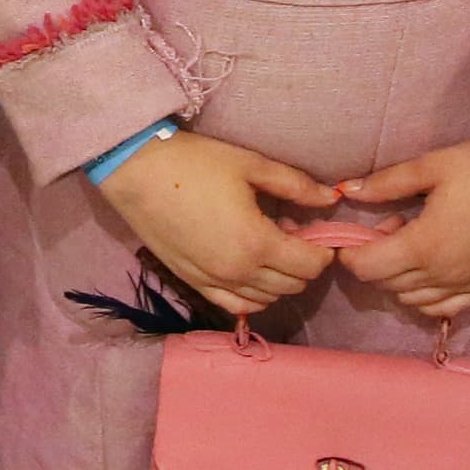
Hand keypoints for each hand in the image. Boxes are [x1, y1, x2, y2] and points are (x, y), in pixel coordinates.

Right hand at [91, 131, 344, 317]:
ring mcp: (214, 283)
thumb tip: (333, 198)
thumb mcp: (250, 164)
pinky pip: (236, 306)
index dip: (323, 249)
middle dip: (304, 262)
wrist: (136, 173)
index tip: (320, 230)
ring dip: (280, 278)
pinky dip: (254, 296)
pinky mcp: (194, 284)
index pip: (309, 264)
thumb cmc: (195, 163)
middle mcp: (238, 272)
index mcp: (257, 242)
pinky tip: (252, 271)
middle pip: (292, 284)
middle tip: (296, 232)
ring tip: (270, 245)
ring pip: (267, 299)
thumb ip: (296, 185)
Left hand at [334, 128, 469, 323]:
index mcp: (424, 246)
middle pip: (388, 285)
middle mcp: (443, 276)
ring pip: (414, 301)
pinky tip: (430, 272)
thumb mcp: (432, 166)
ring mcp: (467, 287)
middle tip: (387, 228)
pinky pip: (446, 310)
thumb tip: (346, 191)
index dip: (351, 254)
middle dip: (375, 261)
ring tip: (411, 244)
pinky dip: (427, 298)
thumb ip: (386, 183)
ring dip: (399, 279)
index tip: (350, 236)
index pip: (369, 267)